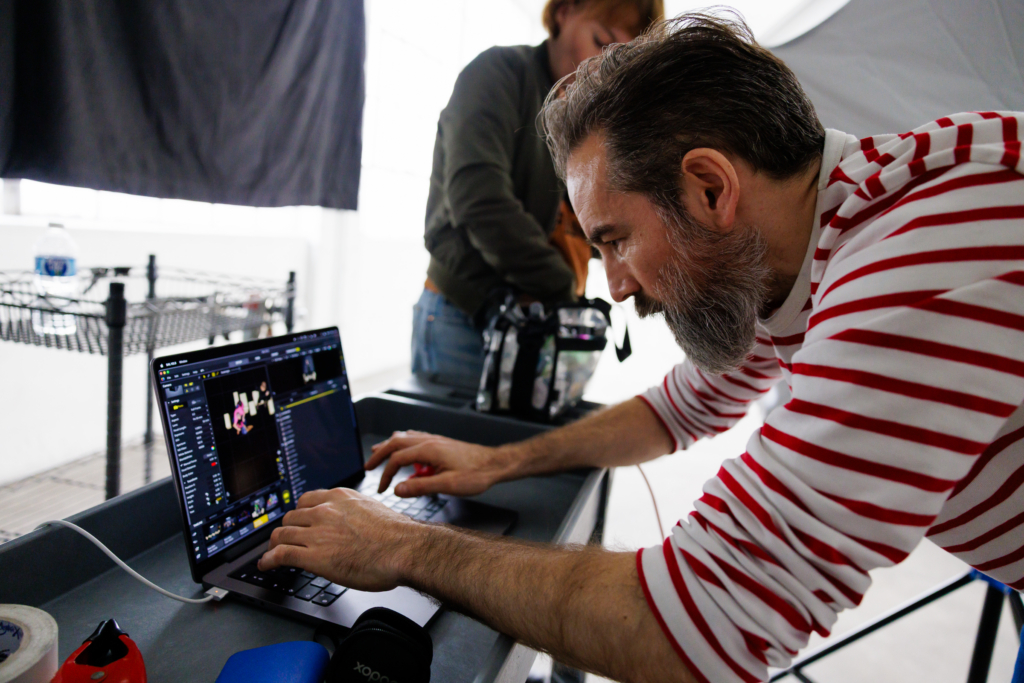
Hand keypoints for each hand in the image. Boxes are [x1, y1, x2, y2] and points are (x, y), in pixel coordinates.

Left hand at [258, 488, 420, 590]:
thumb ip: (355, 512)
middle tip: (286, 539)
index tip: (297, 521)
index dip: (299, 513)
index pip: (307, 500)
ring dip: (275, 545)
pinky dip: (269, 560)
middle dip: (287, 529)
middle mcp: (325, 511)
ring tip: (271, 553)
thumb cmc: (397, 535)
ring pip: (282, 534)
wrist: (403, 548)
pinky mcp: (313, 555)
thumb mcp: (373, 510)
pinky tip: (266, 564)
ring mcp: (317, 532)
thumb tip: (354, 523)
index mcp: (340, 497)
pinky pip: (281, 554)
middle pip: (291, 517)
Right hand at [366, 430, 514, 496]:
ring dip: (390, 445)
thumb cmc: (476, 474)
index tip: (382, 489)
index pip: (397, 459)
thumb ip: (421, 487)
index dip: (386, 474)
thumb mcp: (448, 485)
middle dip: (379, 454)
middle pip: (395, 442)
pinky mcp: (441, 443)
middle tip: (368, 466)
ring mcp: (435, 440)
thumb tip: (397, 489)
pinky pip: (416, 437)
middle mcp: (429, 441)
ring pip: (405, 437)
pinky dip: (404, 442)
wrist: (495, 463)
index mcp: (428, 450)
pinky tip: (405, 447)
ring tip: (379, 452)